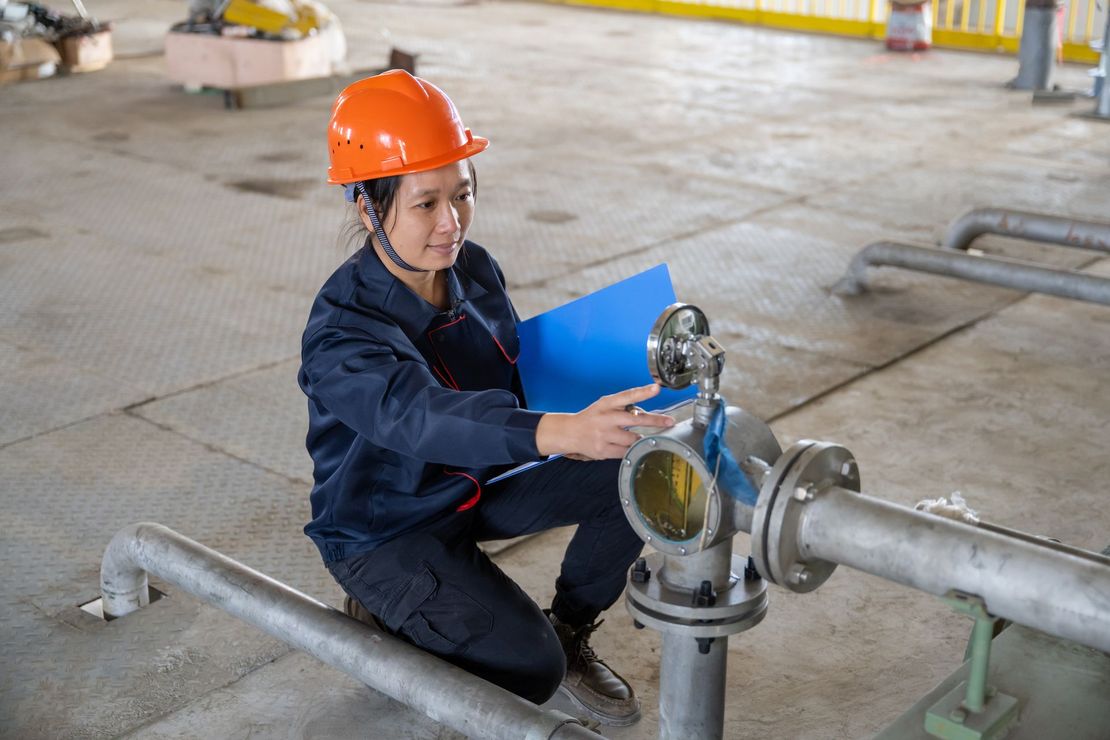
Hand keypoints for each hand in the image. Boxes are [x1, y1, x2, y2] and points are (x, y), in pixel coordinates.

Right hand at [535, 383, 675, 459]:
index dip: (643, 392)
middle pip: (635, 419)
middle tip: (669, 421)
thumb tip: (645, 414)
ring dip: (638, 438)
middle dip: (654, 421)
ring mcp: (604, 435)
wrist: (570, 432)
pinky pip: (625, 452)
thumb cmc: (592, 418)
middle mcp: (606, 418)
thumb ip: (622, 407)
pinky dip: (629, 450)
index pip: (627, 396)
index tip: (656, 388)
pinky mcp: (603, 450)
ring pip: (632, 438)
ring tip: (635, 436)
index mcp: (606, 404)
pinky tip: (626, 446)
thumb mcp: (604, 405)